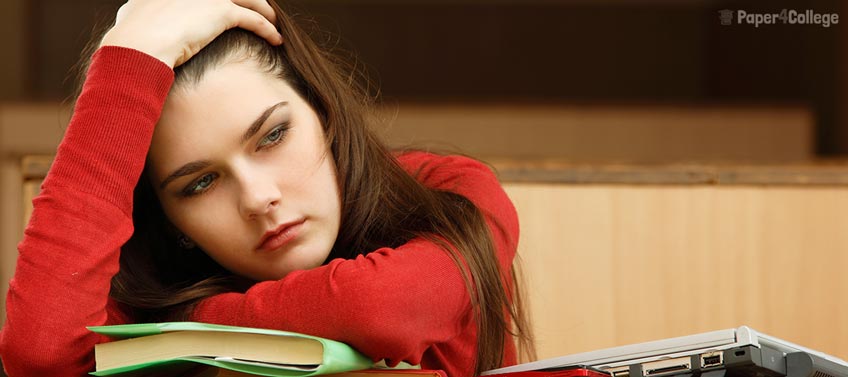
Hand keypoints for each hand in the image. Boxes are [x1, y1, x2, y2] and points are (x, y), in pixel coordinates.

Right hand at [100, 0, 282, 67]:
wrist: (137, 45)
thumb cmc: (130, 38)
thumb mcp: (130, 15)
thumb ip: (138, 9)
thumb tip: (130, 12)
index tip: (229, 6)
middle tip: (258, 10)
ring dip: (264, 10)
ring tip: (274, 22)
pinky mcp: (221, 11)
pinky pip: (253, 18)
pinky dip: (268, 28)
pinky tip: (276, 39)